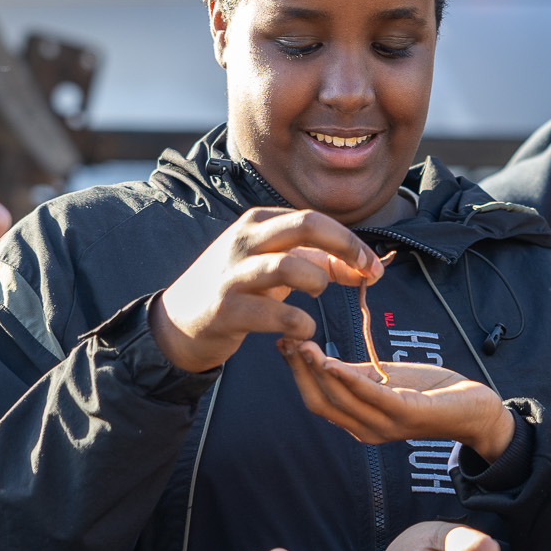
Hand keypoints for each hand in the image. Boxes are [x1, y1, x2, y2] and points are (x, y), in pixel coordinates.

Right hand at [150, 208, 382, 372]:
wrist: (178, 323)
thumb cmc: (235, 289)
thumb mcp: (274, 266)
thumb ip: (318, 262)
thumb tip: (364, 267)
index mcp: (258, 223)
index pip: (314, 219)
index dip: (350, 241)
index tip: (372, 266)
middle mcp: (244, 241)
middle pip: (306, 225)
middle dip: (346, 247)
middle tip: (367, 273)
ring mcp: (232, 275)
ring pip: (288, 265)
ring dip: (316, 282)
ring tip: (317, 296)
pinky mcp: (226, 311)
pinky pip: (275, 315)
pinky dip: (300, 324)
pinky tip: (304, 330)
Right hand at [280, 341, 514, 460]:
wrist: (475, 408)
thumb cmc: (431, 392)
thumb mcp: (386, 379)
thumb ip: (357, 375)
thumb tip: (323, 359)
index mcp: (358, 421)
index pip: (316, 399)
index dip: (297, 372)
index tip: (283, 341)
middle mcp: (365, 430)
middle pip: (320, 401)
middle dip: (299, 370)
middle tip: (286, 339)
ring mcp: (384, 425)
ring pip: (339, 399)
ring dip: (316, 370)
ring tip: (302, 344)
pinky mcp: (405, 414)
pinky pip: (369, 396)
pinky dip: (347, 379)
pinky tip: (330, 362)